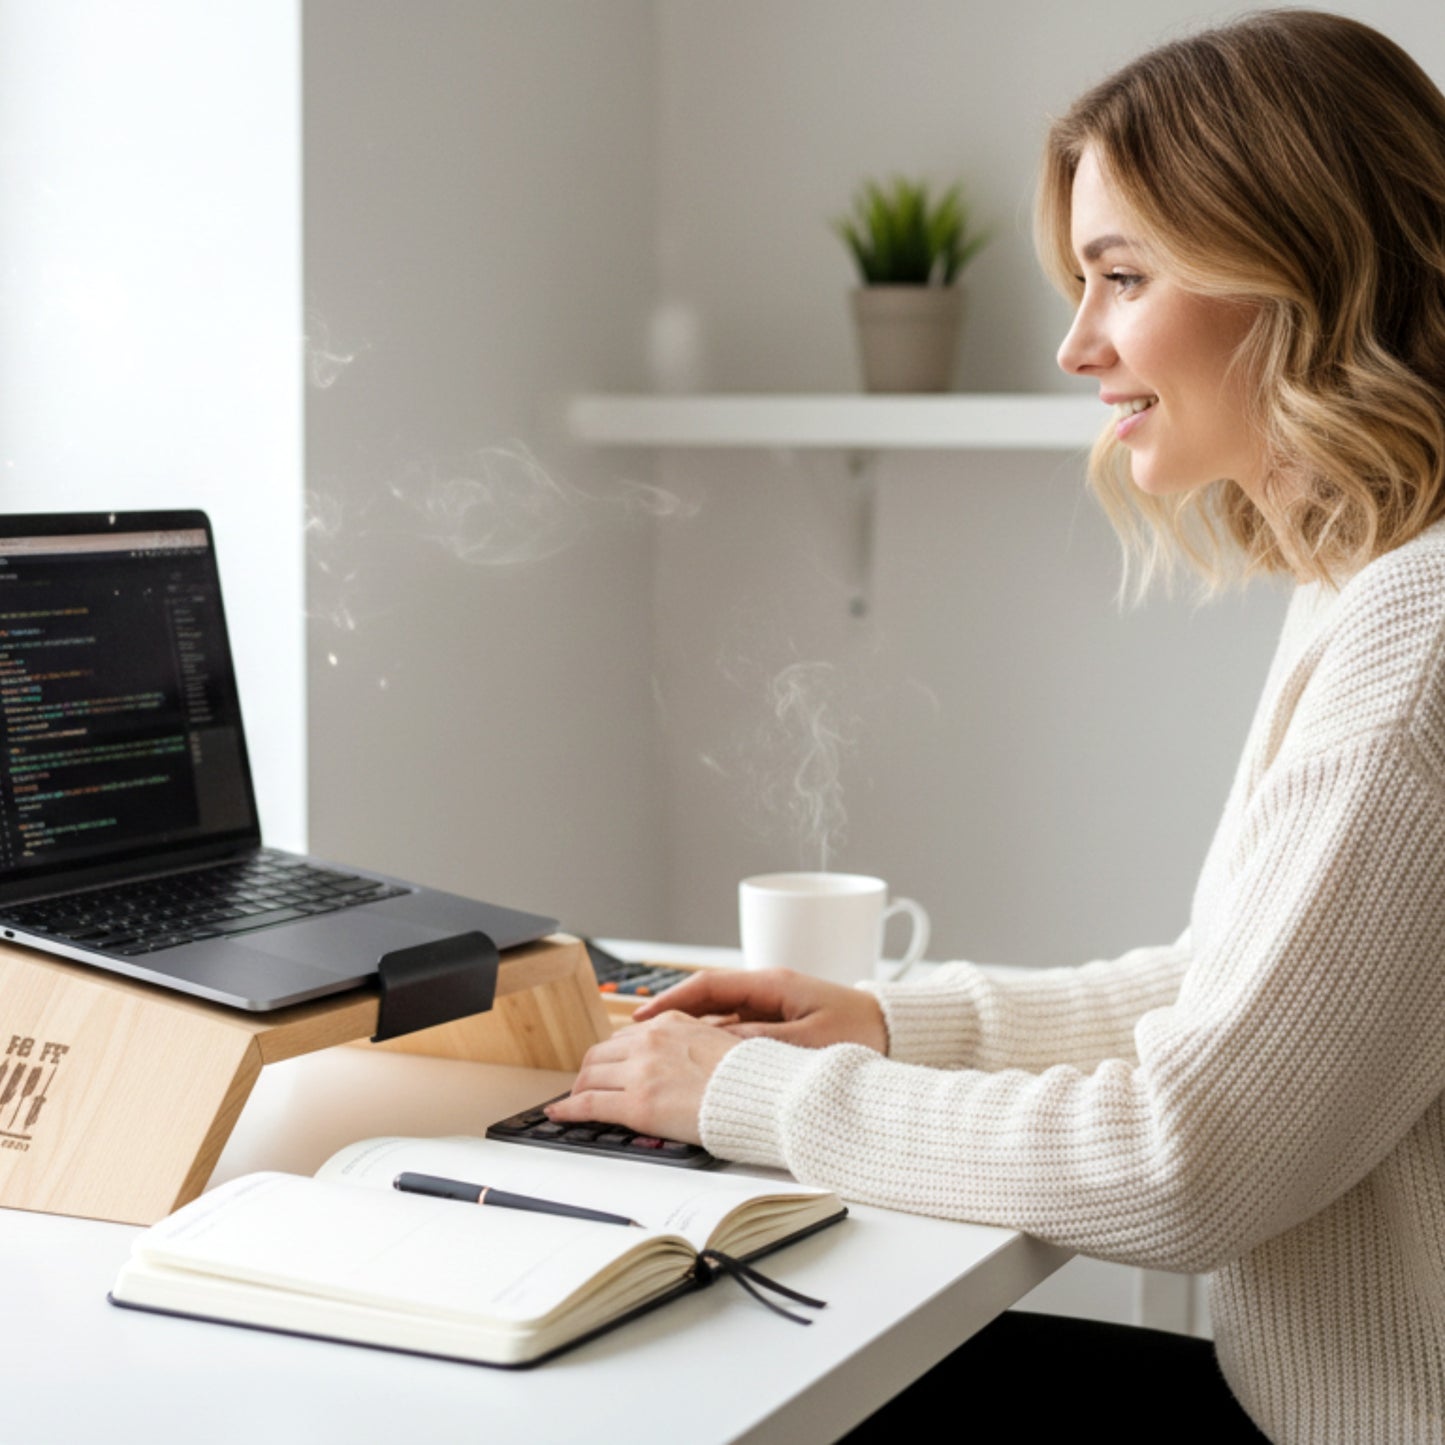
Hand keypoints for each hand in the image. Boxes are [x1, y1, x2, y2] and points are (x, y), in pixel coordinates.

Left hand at [546, 1011, 741, 1143]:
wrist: (761, 1097)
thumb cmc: (749, 1078)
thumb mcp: (719, 1043)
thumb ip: (692, 1044)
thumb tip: (684, 1061)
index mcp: (672, 1022)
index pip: (626, 1036)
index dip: (612, 1056)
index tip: (608, 1066)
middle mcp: (651, 1041)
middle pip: (601, 1053)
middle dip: (590, 1071)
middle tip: (586, 1086)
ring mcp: (641, 1071)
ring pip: (590, 1076)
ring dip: (579, 1088)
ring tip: (575, 1101)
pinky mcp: (636, 1103)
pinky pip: (588, 1104)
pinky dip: (568, 1109)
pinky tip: (559, 1114)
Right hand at [632, 967, 888, 1053]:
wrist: (900, 1035)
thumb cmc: (862, 1035)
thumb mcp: (808, 1042)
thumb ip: (760, 1043)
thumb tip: (714, 1048)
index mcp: (772, 984)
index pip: (708, 985)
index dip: (670, 1000)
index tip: (641, 1017)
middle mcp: (768, 993)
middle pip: (706, 1002)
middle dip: (669, 1018)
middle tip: (634, 1038)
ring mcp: (773, 1010)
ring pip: (718, 1021)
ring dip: (688, 1036)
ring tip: (654, 1056)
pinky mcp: (781, 1029)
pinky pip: (736, 1036)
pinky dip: (713, 1049)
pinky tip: (695, 1068)